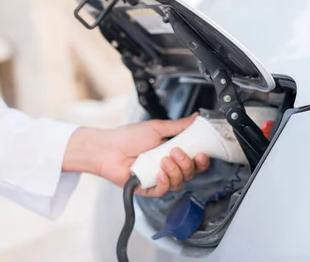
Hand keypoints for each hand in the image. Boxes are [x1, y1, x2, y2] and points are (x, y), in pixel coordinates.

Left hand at [63, 113, 209, 197]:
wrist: (107, 148)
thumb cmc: (127, 137)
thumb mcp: (156, 128)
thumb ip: (178, 126)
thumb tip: (195, 118)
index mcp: (172, 152)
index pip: (194, 160)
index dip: (201, 160)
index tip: (202, 153)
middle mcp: (168, 166)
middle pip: (190, 173)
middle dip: (187, 163)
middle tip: (175, 152)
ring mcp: (159, 178)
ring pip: (179, 182)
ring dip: (174, 171)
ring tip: (163, 160)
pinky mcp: (149, 189)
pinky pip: (163, 190)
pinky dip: (164, 182)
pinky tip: (158, 173)